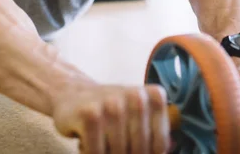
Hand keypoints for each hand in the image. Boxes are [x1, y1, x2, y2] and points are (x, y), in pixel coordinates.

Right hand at [52, 83, 170, 153]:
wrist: (71, 92)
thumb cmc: (110, 110)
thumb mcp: (137, 115)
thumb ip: (156, 133)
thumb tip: (168, 150)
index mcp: (152, 96)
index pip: (160, 144)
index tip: (135, 150)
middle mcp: (135, 96)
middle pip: (140, 150)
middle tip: (115, 148)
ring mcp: (112, 104)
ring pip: (119, 152)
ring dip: (108, 153)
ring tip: (102, 143)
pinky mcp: (89, 114)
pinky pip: (97, 152)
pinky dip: (91, 153)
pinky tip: (86, 143)